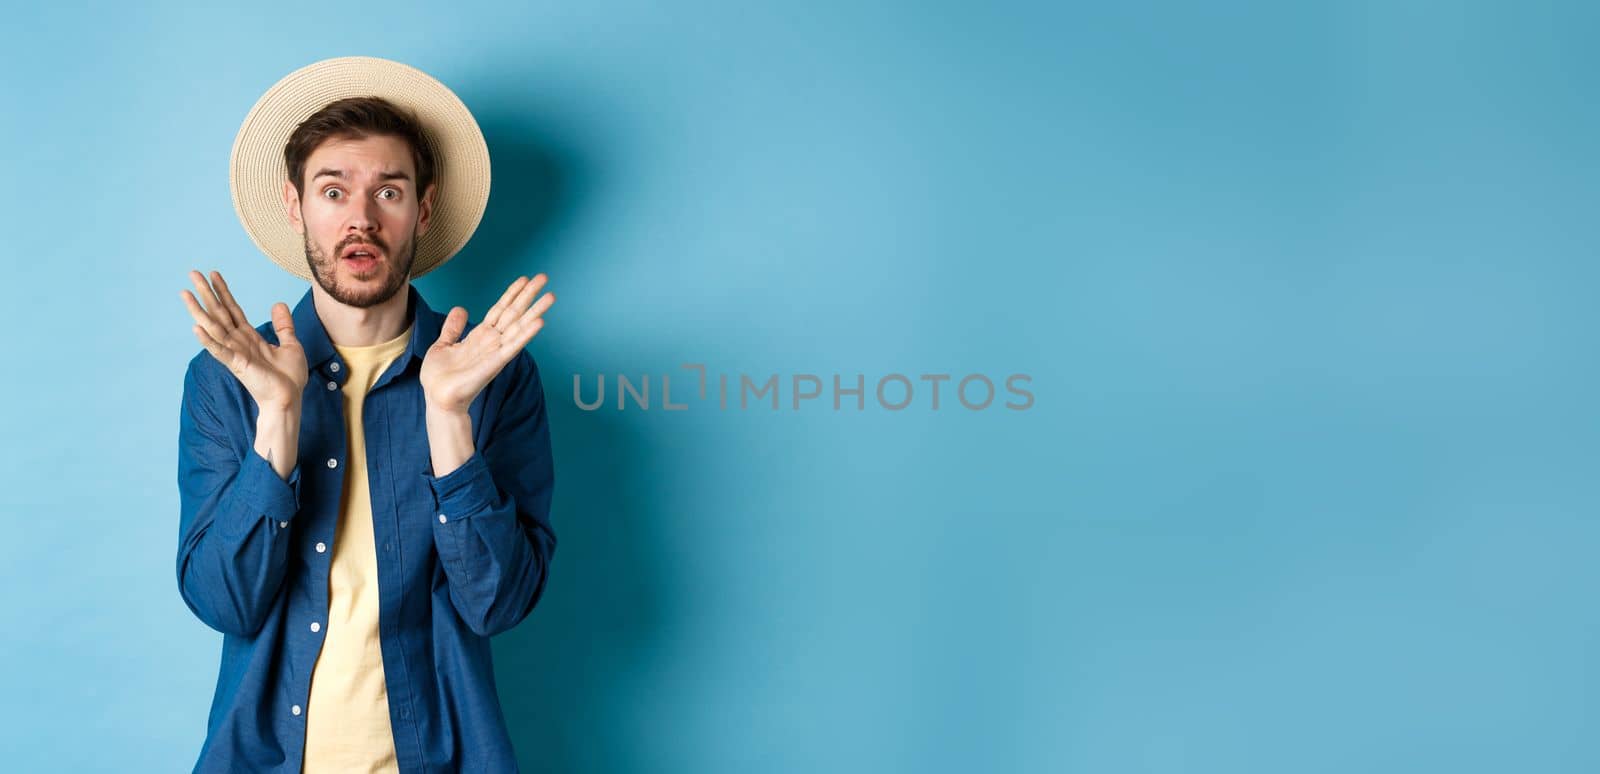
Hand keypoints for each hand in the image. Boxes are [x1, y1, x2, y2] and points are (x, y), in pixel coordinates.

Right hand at [180, 269, 307, 410]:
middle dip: (206, 293)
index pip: (232, 309)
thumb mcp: (290, 344)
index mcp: (249, 337)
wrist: (289, 399)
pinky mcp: (237, 365)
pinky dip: (208, 340)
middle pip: (219, 312)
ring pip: (213, 327)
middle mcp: (238, 342)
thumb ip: (283, 325)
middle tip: (192, 273)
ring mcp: (235, 353)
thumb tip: (278, 303)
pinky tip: (196, 328)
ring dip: (198, 310)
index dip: (223, 291)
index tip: (213, 273)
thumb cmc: (289, 377)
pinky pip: (219, 351)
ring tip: (185, 294)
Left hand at [422, 274, 554, 412]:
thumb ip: (453, 327)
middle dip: (529, 295)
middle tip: (544, 277)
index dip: (511, 293)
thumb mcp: (443, 345)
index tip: (524, 279)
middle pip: (514, 313)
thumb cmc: (440, 377)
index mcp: (480, 336)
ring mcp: (495, 352)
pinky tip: (539, 323)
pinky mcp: (494, 364)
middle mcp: (492, 341)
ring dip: (535, 311)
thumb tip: (461, 309)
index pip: (499, 309)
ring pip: (519, 326)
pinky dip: (526, 335)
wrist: (438, 399)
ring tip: (550, 296)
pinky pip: (512, 346)